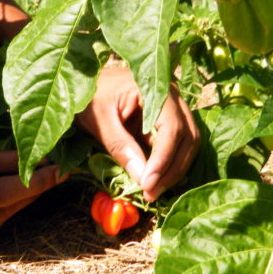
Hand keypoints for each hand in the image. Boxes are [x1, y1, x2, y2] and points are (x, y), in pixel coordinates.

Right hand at [0, 148, 64, 261]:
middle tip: (63, 170)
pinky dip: (13, 211)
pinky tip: (27, 199)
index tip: (44, 152)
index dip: (18, 161)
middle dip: (37, 183)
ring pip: (1, 213)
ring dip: (30, 199)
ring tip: (53, 182)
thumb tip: (4, 155)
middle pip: (0, 195)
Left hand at [76, 66, 198, 200]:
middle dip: (172, 169)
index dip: (164, 159)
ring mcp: (173, 109)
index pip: (172, 128)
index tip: (149, 184)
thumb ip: (120, 146)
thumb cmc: (89, 95)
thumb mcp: (99, 120)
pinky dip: (169, 165)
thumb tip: (141, 177)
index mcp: (155, 89)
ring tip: (152, 191)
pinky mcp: (168, 122)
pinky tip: (155, 181)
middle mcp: (172, 97)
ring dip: (174, 170)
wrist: (83, 81)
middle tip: (151, 193)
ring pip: (188, 143)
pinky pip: (178, 145)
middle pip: (188, 137)